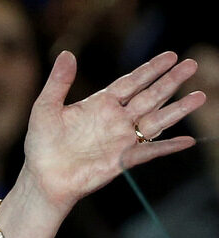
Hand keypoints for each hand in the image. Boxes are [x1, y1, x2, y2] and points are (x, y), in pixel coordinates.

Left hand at [19, 50, 205, 214]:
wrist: (42, 179)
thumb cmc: (42, 145)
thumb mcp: (45, 109)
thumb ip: (58, 83)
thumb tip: (66, 54)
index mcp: (101, 105)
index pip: (131, 82)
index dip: (151, 69)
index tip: (170, 56)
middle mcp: (116, 120)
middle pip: (150, 96)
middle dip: (171, 81)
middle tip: (192, 65)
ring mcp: (122, 139)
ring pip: (156, 120)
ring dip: (178, 109)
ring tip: (199, 96)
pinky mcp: (123, 160)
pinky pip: (150, 151)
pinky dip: (168, 147)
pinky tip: (187, 141)